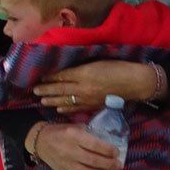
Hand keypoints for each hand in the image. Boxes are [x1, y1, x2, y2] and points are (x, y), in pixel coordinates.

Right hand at [32, 123, 124, 169]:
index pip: (93, 145)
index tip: (117, 152)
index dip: (107, 150)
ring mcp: (66, 164)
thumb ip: (89, 133)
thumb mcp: (74, 126)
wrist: (40, 141)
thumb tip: (107, 141)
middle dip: (108, 164)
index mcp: (73, 136)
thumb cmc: (60, 132)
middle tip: (119, 165)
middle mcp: (70, 151)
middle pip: (92, 161)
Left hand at [35, 60, 155, 111]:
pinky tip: (59, 109)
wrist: (135, 82)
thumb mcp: (98, 60)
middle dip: (46, 90)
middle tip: (34, 90)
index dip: (49, 77)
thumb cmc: (119, 66)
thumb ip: (83, 65)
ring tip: (41, 100)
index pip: (61, 76)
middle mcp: (83, 87)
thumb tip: (68, 67)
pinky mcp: (94, 105)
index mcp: (84, 72)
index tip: (39, 77)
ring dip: (52, 100)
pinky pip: (76, 108)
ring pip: (66, 100)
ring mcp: (88, 98)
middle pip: (60, 89)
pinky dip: (66, 108)